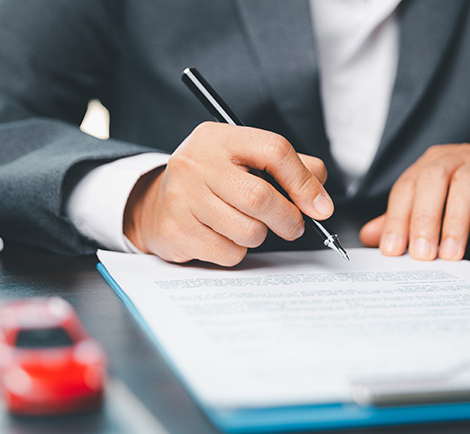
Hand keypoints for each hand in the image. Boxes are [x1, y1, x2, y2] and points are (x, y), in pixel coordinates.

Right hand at [123, 122, 332, 265]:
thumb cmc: (209, 182)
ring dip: (258, 235)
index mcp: (219, 139)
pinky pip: (229, 252)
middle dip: (288, 218)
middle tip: (292, 225)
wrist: (156, 204)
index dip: (304, 182)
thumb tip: (319, 199)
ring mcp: (183, 198)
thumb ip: (286, 169)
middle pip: (261, 198)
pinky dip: (236, 251)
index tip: (319, 205)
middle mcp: (196, 163)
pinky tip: (222, 236)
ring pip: (248, 230)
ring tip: (245, 224)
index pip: (274, 150)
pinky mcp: (177, 230)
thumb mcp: (242, 160)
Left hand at [360, 144, 469, 260]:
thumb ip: (400, 217)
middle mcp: (452, 158)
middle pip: (431, 180)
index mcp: (428, 164)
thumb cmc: (459, 187)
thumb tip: (369, 236)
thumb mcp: (426, 199)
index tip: (391, 248)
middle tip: (421, 253)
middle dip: (423, 219)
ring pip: (464, 183)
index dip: (396, 219)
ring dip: (454, 221)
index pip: (404, 188)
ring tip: (448, 253)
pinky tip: (469, 242)